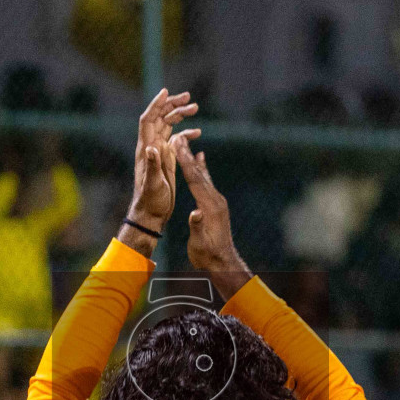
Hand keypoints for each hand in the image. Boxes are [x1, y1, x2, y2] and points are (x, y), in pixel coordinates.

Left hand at [128, 90, 198, 231]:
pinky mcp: (167, 159)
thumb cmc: (150, 201)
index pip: (149, 120)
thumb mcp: (153, 184)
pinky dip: (186, 133)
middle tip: (189, 97)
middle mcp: (151, 146)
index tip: (166, 91)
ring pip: (168, 126)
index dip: (156, 105)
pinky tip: (197, 132)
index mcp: (146, 149)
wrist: (152, 214)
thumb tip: (152, 147)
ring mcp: (160, 152)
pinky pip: (176, 140)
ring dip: (180, 115)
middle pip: (160, 118)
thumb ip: (153, 166)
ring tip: (195, 107)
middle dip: (172, 105)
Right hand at [172, 131, 249, 293]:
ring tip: (187, 144)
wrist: (223, 261)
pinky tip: (200, 161)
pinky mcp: (216, 205)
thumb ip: (197, 226)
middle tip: (179, 137)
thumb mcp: (199, 243)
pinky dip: (201, 170)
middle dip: (187, 155)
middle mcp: (215, 200)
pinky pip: (207, 182)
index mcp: (209, 206)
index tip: (176, 146)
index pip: (194, 180)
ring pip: (203, 176)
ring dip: (193, 160)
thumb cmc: (207, 255)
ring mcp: (217, 201)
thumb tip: (195, 213)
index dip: (185, 162)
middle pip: (199, 173)